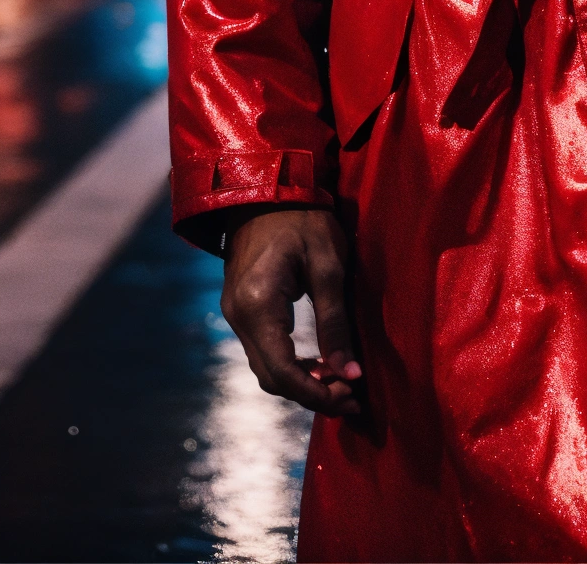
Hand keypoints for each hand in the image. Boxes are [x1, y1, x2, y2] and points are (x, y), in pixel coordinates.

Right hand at [222, 207, 362, 414]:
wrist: (267, 187)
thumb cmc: (303, 218)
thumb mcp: (328, 265)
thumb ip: (335, 322)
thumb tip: (349, 374)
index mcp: (258, 305)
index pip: (283, 371)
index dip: (316, 393)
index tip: (351, 399)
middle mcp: (238, 316)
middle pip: (272, 377)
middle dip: (312, 393)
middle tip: (352, 397)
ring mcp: (234, 313)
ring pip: (266, 367)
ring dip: (302, 381)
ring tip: (341, 382)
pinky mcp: (240, 308)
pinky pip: (264, 350)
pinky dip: (291, 364)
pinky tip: (319, 363)